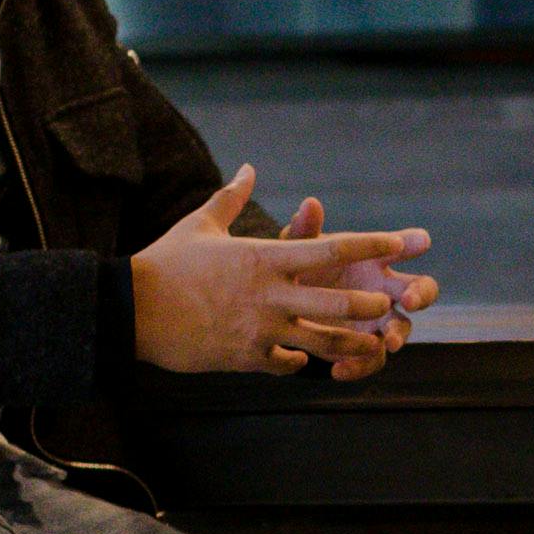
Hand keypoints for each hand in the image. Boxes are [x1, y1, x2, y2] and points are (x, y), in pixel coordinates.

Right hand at [130, 168, 435, 377]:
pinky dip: (296, 362)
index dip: (371, 244)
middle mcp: (269, 294)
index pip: (331, 248)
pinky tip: (300, 360)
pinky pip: (285, 364)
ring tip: (371, 344)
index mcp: (264, 257)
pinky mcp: (245, 357)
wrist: (132, 310)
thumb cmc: (166, 262)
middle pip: (337, 303)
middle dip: (369, 306)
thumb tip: (249, 169)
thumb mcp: (201, 224)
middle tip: (389, 305)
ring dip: (348, 344)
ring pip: (320, 342)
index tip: (401, 242)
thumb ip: (231, 197)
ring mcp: (260, 329)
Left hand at [266, 196, 414, 379]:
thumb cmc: (300, 267)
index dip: (412, 242)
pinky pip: (373, 359)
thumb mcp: (297, 249)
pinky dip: (360, 365)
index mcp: (375, 257)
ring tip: (392, 342)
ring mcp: (378, 319)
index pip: (402, 246)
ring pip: (403, 327)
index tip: (421, 241)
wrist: (285, 306)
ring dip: (401, 333)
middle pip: (421, 289)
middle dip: (421, 293)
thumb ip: (305, 230)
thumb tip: (310, 204)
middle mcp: (385, 288)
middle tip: (410, 300)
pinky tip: (340, 370)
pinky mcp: (365, 346)